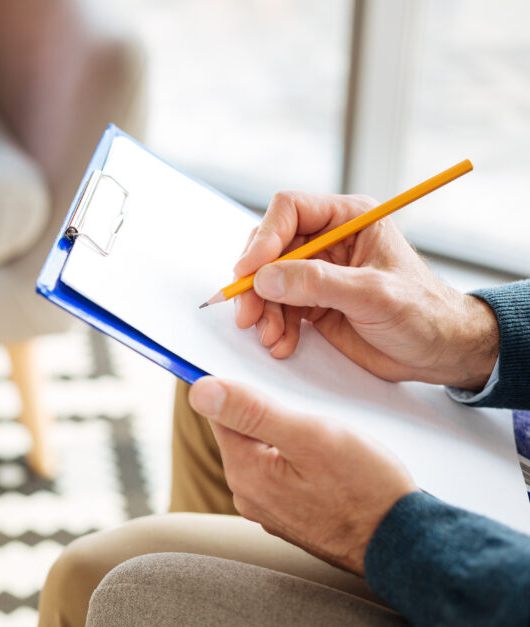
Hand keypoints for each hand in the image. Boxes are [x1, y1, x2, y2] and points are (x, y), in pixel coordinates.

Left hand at [189, 376, 417, 574]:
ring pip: (264, 452)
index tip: (274, 384)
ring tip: (324, 438)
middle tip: (310, 412)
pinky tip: (328, 462)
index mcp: (243, 472)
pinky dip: (298, 460)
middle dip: (268, 414)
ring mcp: (268, 509)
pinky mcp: (289, 516)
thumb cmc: (366, 489)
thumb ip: (253, 411)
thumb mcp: (311, 436)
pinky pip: (282, 473)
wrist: (403, 544)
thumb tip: (199, 391)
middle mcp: (247, 494)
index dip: (243, 388)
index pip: (220, 413)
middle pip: (242, 432)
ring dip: (286, 437)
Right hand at [233, 191, 497, 389]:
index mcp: (349, 220)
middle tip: (249, 313)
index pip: (290, 210)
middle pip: (269, 247)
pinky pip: (276, 307)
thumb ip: (318, 283)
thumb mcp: (373, 294)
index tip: (249, 271)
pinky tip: (283, 344)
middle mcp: (328, 241)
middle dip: (255, 282)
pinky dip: (273, 326)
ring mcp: (317, 273)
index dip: (264, 237)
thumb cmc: (424, 314)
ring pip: (267, 281)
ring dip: (263, 310)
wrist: (441, 353)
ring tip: (271, 337)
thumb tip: (266, 278)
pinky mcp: (311, 303)